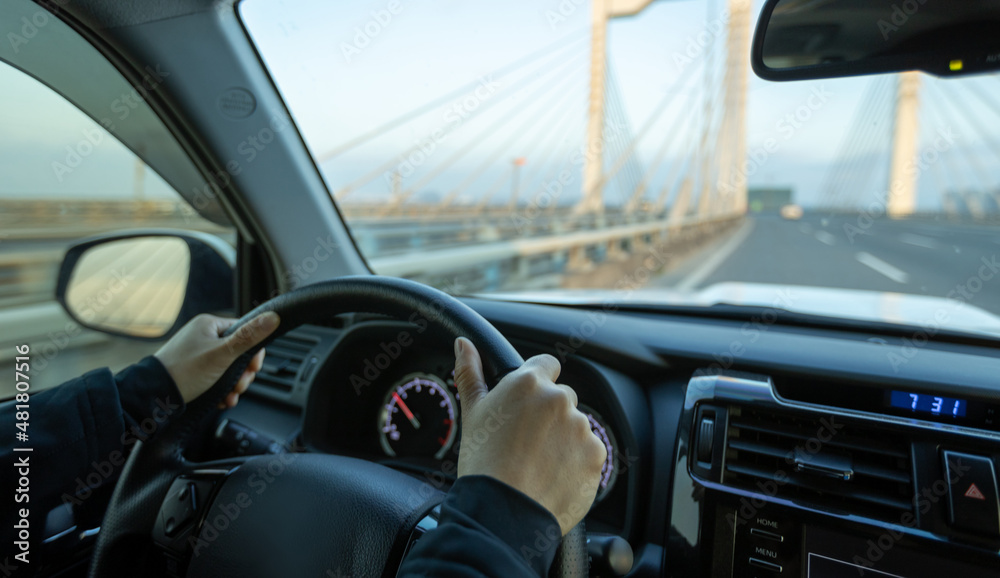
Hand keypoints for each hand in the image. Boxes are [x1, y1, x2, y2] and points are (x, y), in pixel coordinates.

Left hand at [154, 312, 280, 406]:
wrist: (153, 396)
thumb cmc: (184, 372)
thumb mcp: (222, 354)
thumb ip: (249, 337)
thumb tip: (273, 317)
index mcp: (209, 325)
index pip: (244, 332)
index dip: (253, 353)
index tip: (253, 369)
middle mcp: (203, 336)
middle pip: (238, 352)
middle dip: (242, 374)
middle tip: (239, 386)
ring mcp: (197, 353)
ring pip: (228, 368)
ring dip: (234, 385)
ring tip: (229, 396)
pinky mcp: (193, 370)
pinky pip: (216, 377)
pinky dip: (222, 389)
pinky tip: (221, 399)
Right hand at [452, 337, 605, 534]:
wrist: (503, 510)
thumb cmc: (483, 462)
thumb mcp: (472, 413)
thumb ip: (470, 374)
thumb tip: (464, 345)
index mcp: (529, 383)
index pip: (546, 365)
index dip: (536, 383)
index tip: (527, 405)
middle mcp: (559, 399)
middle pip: (562, 397)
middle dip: (549, 415)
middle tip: (526, 441)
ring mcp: (580, 426)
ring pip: (575, 426)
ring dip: (563, 439)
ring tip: (538, 463)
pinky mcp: (596, 454)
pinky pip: (589, 452)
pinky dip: (576, 462)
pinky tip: (553, 475)